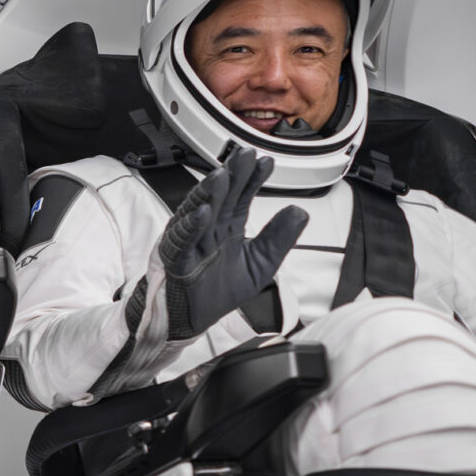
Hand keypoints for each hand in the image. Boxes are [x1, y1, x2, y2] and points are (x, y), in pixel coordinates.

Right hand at [152, 147, 306, 338]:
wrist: (191, 320)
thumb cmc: (218, 292)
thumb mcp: (261, 265)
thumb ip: (279, 238)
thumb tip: (300, 211)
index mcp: (228, 228)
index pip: (242, 197)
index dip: (253, 179)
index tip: (266, 162)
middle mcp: (208, 229)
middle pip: (220, 197)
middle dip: (232, 175)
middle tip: (245, 155)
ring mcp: (190, 242)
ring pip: (198, 211)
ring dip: (209, 193)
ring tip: (223, 175)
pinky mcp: (176, 260)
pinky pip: (181, 240)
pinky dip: (191, 226)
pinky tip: (203, 212)